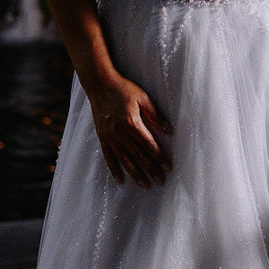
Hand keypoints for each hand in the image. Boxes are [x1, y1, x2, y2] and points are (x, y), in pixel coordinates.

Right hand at [88, 73, 172, 188]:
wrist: (99, 84)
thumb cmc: (123, 88)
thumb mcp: (143, 97)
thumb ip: (155, 115)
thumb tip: (168, 130)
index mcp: (131, 123)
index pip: (149, 145)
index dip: (159, 157)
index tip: (168, 167)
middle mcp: (120, 133)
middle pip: (138, 156)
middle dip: (151, 170)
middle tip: (161, 182)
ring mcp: (109, 136)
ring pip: (124, 160)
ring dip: (135, 174)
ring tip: (145, 185)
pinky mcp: (102, 136)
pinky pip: (108, 156)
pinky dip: (114, 169)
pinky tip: (121, 180)